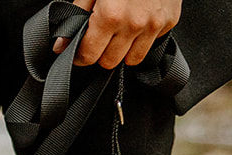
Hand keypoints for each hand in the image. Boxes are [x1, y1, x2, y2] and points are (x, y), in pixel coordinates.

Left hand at [53, 0, 180, 68]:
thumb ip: (76, 16)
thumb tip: (61, 45)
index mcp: (110, 16)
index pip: (89, 55)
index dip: (80, 55)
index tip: (79, 52)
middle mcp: (134, 24)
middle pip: (110, 62)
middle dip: (100, 53)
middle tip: (99, 38)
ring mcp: (154, 24)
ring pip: (132, 59)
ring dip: (122, 51)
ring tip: (118, 32)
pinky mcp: (170, 21)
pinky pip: (151, 43)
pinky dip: (142, 38)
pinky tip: (137, 22)